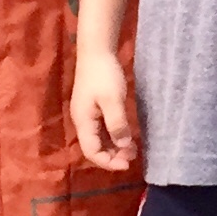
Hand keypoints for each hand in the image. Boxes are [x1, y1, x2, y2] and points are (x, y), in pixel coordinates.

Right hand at [72, 50, 139, 170]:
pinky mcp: (95, 108)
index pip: (92, 151)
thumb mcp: (113, 100)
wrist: (97, 51)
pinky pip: (103, 129)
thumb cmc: (104, 75)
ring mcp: (88, 114)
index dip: (108, 162)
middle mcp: (83, 121)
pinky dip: (115, 136)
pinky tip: (127, 136)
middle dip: (113, 156)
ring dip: (115, 147)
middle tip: (133, 156)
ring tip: (133, 149)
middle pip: (95, 148)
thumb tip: (124, 146)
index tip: (127, 164)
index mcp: (83, 121)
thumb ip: (117, 124)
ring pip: (100, 139)